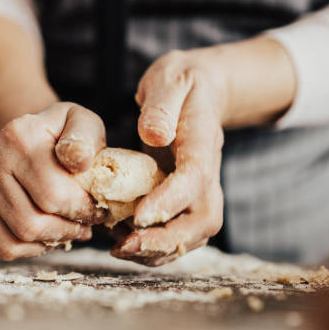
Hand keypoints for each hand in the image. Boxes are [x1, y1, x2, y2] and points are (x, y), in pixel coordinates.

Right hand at [0, 102, 105, 260]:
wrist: (26, 135)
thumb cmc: (60, 134)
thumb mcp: (81, 123)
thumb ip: (85, 139)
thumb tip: (81, 161)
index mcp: (18, 136)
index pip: (53, 193)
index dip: (83, 210)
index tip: (98, 211)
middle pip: (33, 221)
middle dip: (69, 229)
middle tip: (86, 225)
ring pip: (18, 237)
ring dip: (52, 240)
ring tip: (70, 229)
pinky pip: (3, 245)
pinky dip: (31, 248)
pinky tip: (48, 234)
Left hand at [112, 49, 226, 265]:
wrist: (201, 90)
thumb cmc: (181, 82)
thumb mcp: (170, 79)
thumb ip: (162, 105)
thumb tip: (155, 135)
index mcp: (203, 142)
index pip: (194, 178)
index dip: (169, 201)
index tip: (138, 216)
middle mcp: (208, 173)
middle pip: (202, 220)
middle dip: (166, 240)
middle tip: (124, 246)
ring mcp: (201, 189)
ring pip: (193, 234)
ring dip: (159, 250)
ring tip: (119, 248)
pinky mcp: (189, 199)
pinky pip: (180, 232)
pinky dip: (155, 246)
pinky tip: (124, 241)